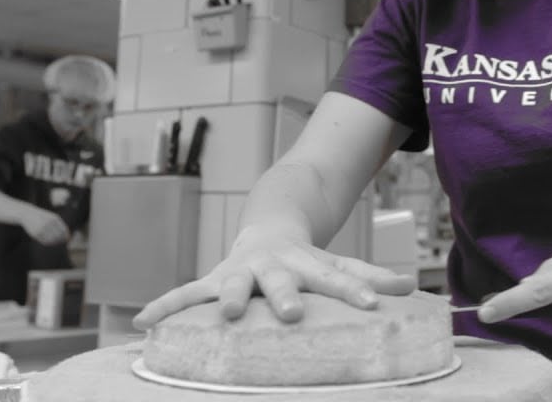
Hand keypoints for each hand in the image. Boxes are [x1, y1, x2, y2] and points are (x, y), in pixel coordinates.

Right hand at [20, 208, 69, 245]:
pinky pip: (45, 241)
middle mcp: (48, 224)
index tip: (67, 238)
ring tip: (55, 242)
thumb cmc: (43, 216)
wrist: (27, 214)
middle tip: (62, 242)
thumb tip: (68, 236)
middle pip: (58, 235)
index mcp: (54, 219)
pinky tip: (49, 242)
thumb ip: (61, 226)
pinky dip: (48, 243)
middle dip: (61, 240)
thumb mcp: (53, 218)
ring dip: (55, 242)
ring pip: (52, 239)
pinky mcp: (36, 233)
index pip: (63, 230)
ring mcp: (42, 229)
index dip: (66, 235)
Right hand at [132, 225, 416, 329]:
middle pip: (281, 281)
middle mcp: (272, 267)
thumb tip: (409, 287)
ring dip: (228, 298)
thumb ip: (369, 278)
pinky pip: (185, 294)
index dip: (354, 290)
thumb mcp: (339, 264)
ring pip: (232, 284)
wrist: (267, 227)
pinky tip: (142, 325)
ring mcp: (240, 272)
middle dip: (284, 296)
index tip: (373, 303)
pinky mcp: (213, 281)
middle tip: (291, 313)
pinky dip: (165, 307)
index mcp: (306, 264)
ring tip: (227, 314)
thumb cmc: (306, 259)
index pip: (335, 277)